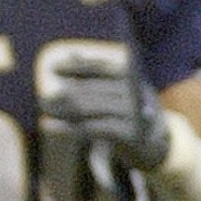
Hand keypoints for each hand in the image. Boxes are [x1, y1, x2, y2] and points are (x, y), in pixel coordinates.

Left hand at [38, 49, 170, 172]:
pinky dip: (70, 127)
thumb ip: (98, 74)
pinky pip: (92, 128)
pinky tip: (53, 126)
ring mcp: (132, 113)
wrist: (158, 146)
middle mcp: (133, 92)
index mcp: (131, 77)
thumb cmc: (132, 114)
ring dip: (63, 110)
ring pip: (89, 109)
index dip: (76, 67)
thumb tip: (73, 55)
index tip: (54, 68)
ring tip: (45, 110)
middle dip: (64, 94)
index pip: (100, 68)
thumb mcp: (120, 90)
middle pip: (91, 90)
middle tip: (42, 99)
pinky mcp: (129, 134)